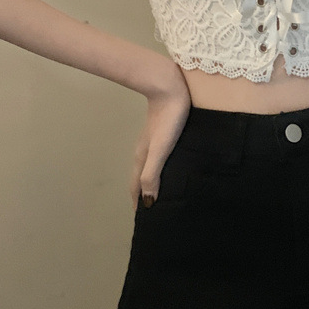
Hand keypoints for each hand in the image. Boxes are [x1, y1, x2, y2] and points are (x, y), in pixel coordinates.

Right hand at [129, 68, 190, 211]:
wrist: (170, 87)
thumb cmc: (167, 119)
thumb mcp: (160, 149)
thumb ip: (152, 174)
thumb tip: (148, 202)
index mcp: (142, 158)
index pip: (137, 187)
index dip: (139, 203)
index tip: (144, 221)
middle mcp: (144, 152)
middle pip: (140, 179)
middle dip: (143, 196)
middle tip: (153, 213)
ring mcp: (152, 142)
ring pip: (149, 168)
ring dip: (152, 183)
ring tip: (160, 195)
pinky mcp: (162, 133)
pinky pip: (158, 158)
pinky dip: (160, 170)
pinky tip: (171, 169)